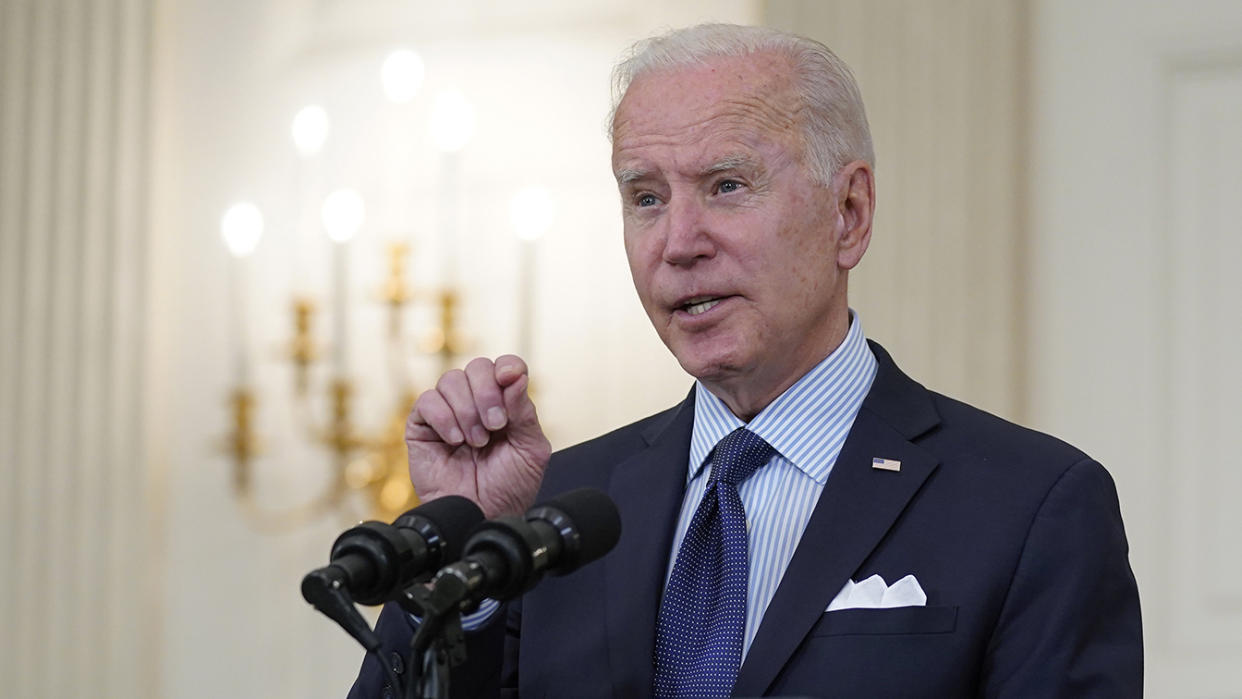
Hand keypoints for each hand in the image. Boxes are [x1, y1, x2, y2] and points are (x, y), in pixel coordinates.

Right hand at [406, 355, 550, 517]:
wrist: (482, 516)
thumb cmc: (508, 488)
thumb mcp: (530, 450)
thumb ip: (525, 412)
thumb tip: (516, 376)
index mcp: (505, 404)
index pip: (504, 367)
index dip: (507, 367)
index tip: (509, 379)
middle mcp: (476, 403)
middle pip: (477, 367)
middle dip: (488, 393)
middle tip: (495, 426)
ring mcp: (448, 413)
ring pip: (450, 380)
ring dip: (467, 410)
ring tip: (476, 442)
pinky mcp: (422, 427)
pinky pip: (427, 401)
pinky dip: (444, 418)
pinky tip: (455, 441)